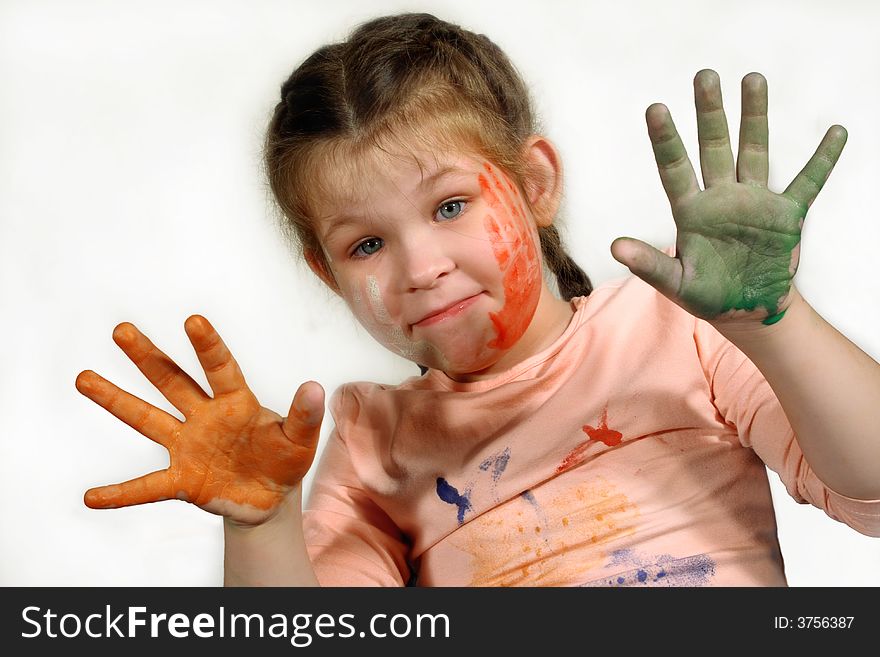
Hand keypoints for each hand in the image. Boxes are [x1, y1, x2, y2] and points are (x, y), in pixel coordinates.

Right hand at [76, 315, 324, 525]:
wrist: (270, 498)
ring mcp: (188, 447)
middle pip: (172, 382)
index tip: (193, 320)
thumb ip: (304, 416)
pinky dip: (120, 494)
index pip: (221, 368)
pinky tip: (90, 497)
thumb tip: (315, 387)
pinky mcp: (181, 481)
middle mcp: (205, 417)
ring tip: (83, 378)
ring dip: (116, 400)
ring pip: (148, 419)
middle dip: (149, 357)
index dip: (208, 346)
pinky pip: (146, 487)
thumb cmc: (283, 459)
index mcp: (236, 403)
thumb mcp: (300, 440)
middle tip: (122, 330)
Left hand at [611, 69, 846, 325]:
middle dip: (709, 112)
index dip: (665, 139)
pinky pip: (808, 182)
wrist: (746, 309)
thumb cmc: (706, 296)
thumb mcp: (676, 283)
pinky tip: (835, 132)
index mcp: (690, 212)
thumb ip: (649, 264)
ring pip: (754, 150)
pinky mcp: (785, 214)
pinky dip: (823, 159)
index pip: (674, 168)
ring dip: (754, 116)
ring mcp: (753, 201)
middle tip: (704, 76)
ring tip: (752, 78)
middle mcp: (720, 198)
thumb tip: (615, 246)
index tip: (656, 108)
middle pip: (713, 146)